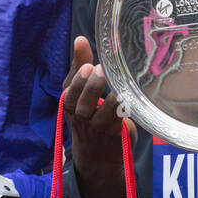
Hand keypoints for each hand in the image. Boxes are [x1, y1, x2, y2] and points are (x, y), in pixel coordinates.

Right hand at [63, 35, 134, 197]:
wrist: (97, 157)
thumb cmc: (90, 117)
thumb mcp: (81, 94)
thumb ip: (80, 67)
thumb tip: (80, 39)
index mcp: (69, 102)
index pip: (68, 87)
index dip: (76, 75)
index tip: (86, 62)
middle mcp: (79, 115)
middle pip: (79, 101)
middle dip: (88, 86)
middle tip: (99, 69)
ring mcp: (94, 126)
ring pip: (98, 111)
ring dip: (106, 96)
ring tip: (115, 81)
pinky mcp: (112, 134)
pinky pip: (117, 120)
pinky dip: (122, 108)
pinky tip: (129, 96)